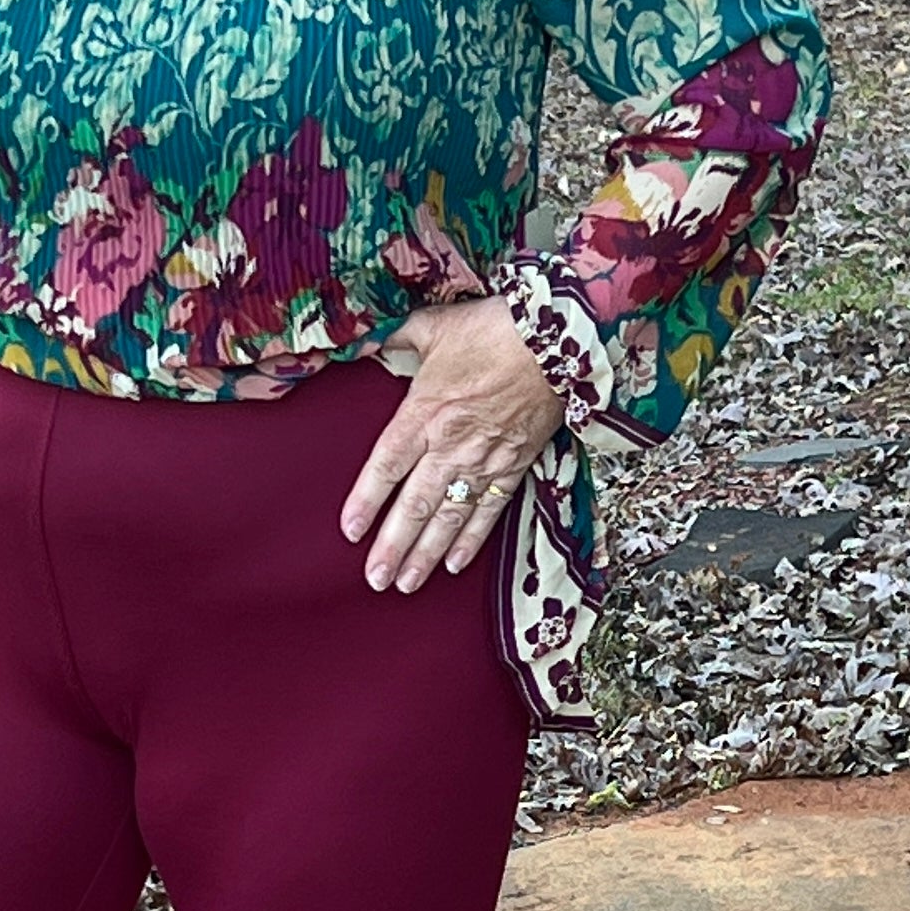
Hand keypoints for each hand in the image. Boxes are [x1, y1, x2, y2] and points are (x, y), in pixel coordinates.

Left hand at [340, 299, 564, 593]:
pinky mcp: (513, 466)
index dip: (366, 500)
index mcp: (424, 411)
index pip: (386, 464)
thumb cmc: (494, 329)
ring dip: (426, 554)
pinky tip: (454, 564)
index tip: (350, 531)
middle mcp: (451, 443)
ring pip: (449, 516)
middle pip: (415, 504)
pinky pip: (489, 511)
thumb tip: (366, 339)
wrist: (558, 338)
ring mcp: (484, 460)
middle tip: (374, 579)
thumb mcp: (434, 326)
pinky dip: (471, 540)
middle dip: (393, 546)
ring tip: (406, 584)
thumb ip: (396, 338)